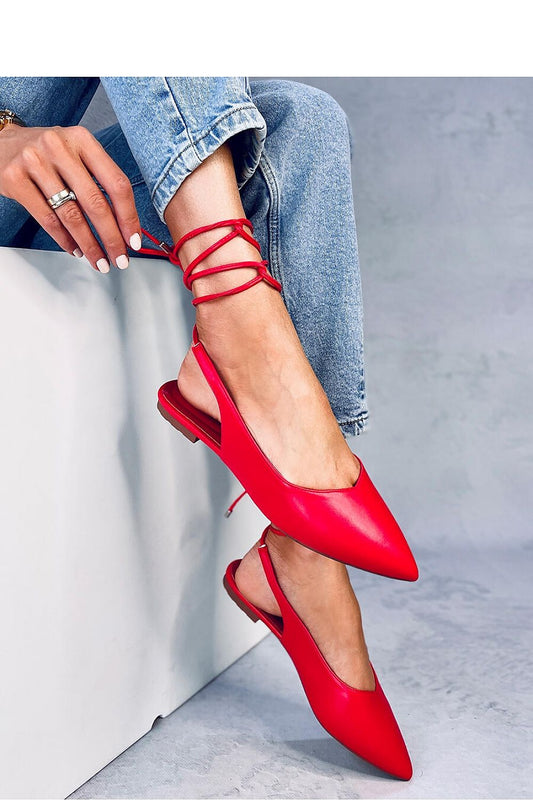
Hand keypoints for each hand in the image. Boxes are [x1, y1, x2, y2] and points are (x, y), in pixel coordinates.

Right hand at [0, 124, 141, 271]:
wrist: (2, 142)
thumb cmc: (46, 154)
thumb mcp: (75, 154)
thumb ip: (99, 181)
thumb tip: (124, 224)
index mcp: (82, 140)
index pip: (116, 183)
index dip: (128, 216)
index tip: (133, 239)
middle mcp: (60, 147)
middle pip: (95, 203)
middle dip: (111, 238)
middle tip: (119, 258)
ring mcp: (35, 162)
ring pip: (71, 215)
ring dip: (89, 244)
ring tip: (98, 260)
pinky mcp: (15, 179)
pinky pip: (48, 219)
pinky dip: (65, 240)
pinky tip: (75, 249)